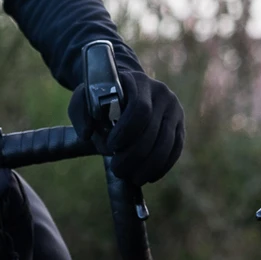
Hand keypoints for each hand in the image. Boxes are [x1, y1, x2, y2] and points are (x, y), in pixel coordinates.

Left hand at [69, 64, 184, 185]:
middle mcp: (161, 93)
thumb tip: (88, 133)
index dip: (126, 132)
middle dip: (135, 155)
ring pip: (167, 143)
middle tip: (118, 170)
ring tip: (132, 178)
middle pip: (153, 130)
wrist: (126, 93)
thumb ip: (80, 112)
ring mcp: (174, 109)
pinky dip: (163, 166)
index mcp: (138, 82)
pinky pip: (176, 149)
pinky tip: (149, 176)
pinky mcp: (180, 125)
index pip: (140, 109)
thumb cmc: (102, 98)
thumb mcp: (85, 99)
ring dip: (149, 166)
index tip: (111, 147)